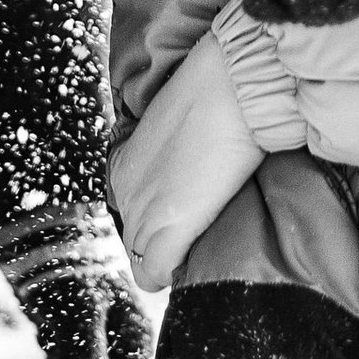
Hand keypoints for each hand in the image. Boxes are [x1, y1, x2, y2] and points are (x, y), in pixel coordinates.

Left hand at [107, 26, 267, 294]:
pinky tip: (199, 262)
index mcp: (126, 168)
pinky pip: (156, 273)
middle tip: (202, 238)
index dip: (163, 225)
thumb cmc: (217, 94)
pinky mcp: (167, 228)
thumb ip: (175, 160)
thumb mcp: (180, 130)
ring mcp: (144, 212)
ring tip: (207, 247)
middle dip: (165, 249)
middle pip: (135, 247)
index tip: (191, 221)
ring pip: (144, 265)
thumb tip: (195, 175)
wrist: (233, 84)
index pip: (134, 219)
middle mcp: (126, 193)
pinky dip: (174, 273)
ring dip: (172, 261)